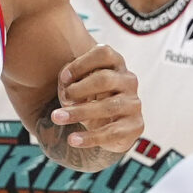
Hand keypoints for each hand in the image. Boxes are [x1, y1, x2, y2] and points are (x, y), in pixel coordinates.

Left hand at [50, 43, 142, 159]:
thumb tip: (65, 86)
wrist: (111, 129)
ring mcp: (134, 103)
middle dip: (79, 89)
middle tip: (63, 98)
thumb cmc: (92, 99)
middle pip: (105, 79)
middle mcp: (128, 81)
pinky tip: (72, 139)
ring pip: (108, 106)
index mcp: (116, 64)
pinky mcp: (135, 126)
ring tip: (57, 118)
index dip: (81, 64)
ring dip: (79, 112)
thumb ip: (71, 81)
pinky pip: (112, 132)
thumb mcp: (80, 86)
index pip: (104, 53)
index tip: (63, 78)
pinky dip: (89, 137)